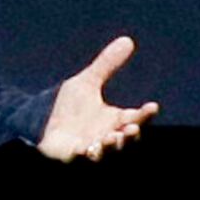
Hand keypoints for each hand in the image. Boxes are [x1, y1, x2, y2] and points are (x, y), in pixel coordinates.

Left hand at [38, 35, 156, 166]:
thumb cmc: (72, 111)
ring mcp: (95, 151)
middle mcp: (110, 138)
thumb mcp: (88, 83)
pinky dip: (85, 155)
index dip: (145, 114)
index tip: (153, 106)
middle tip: (131, 128)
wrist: (46, 129)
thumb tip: (128, 40)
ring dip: (111, 147)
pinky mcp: (76, 158)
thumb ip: (107, 65)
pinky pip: (84, 159)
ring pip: (109, 153)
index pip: (137, 118)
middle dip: (130, 136)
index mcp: (117, 121)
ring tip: (109, 138)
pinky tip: (84, 148)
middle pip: (127, 140)